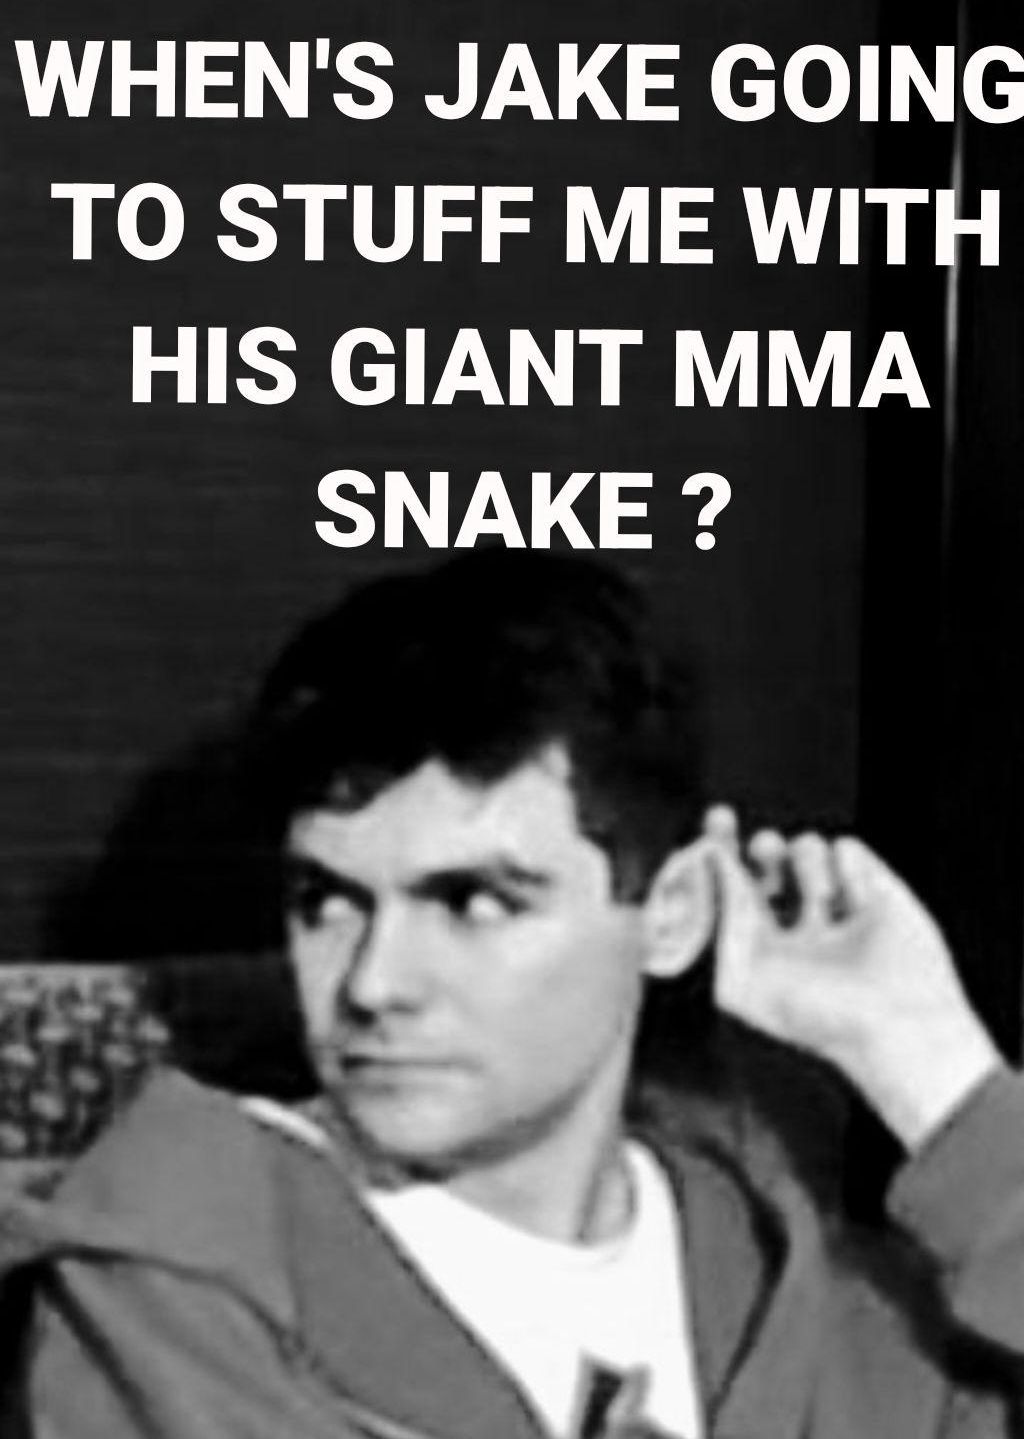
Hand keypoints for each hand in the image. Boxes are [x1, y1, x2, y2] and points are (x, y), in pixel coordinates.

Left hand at [702, 807, 1000, 1150]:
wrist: (900, 1028)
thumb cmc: (818, 1017)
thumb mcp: (746, 979)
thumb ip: (722, 922)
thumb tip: (714, 864)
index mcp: (762, 945)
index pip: (732, 890)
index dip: (719, 859)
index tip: (712, 834)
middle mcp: (797, 922)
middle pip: (765, 861)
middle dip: (759, 847)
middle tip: (759, 841)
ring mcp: (838, 903)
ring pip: (804, 847)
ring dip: (806, 864)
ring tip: (823, 898)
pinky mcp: (876, 888)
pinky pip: (847, 848)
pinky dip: (846, 867)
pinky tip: (857, 900)